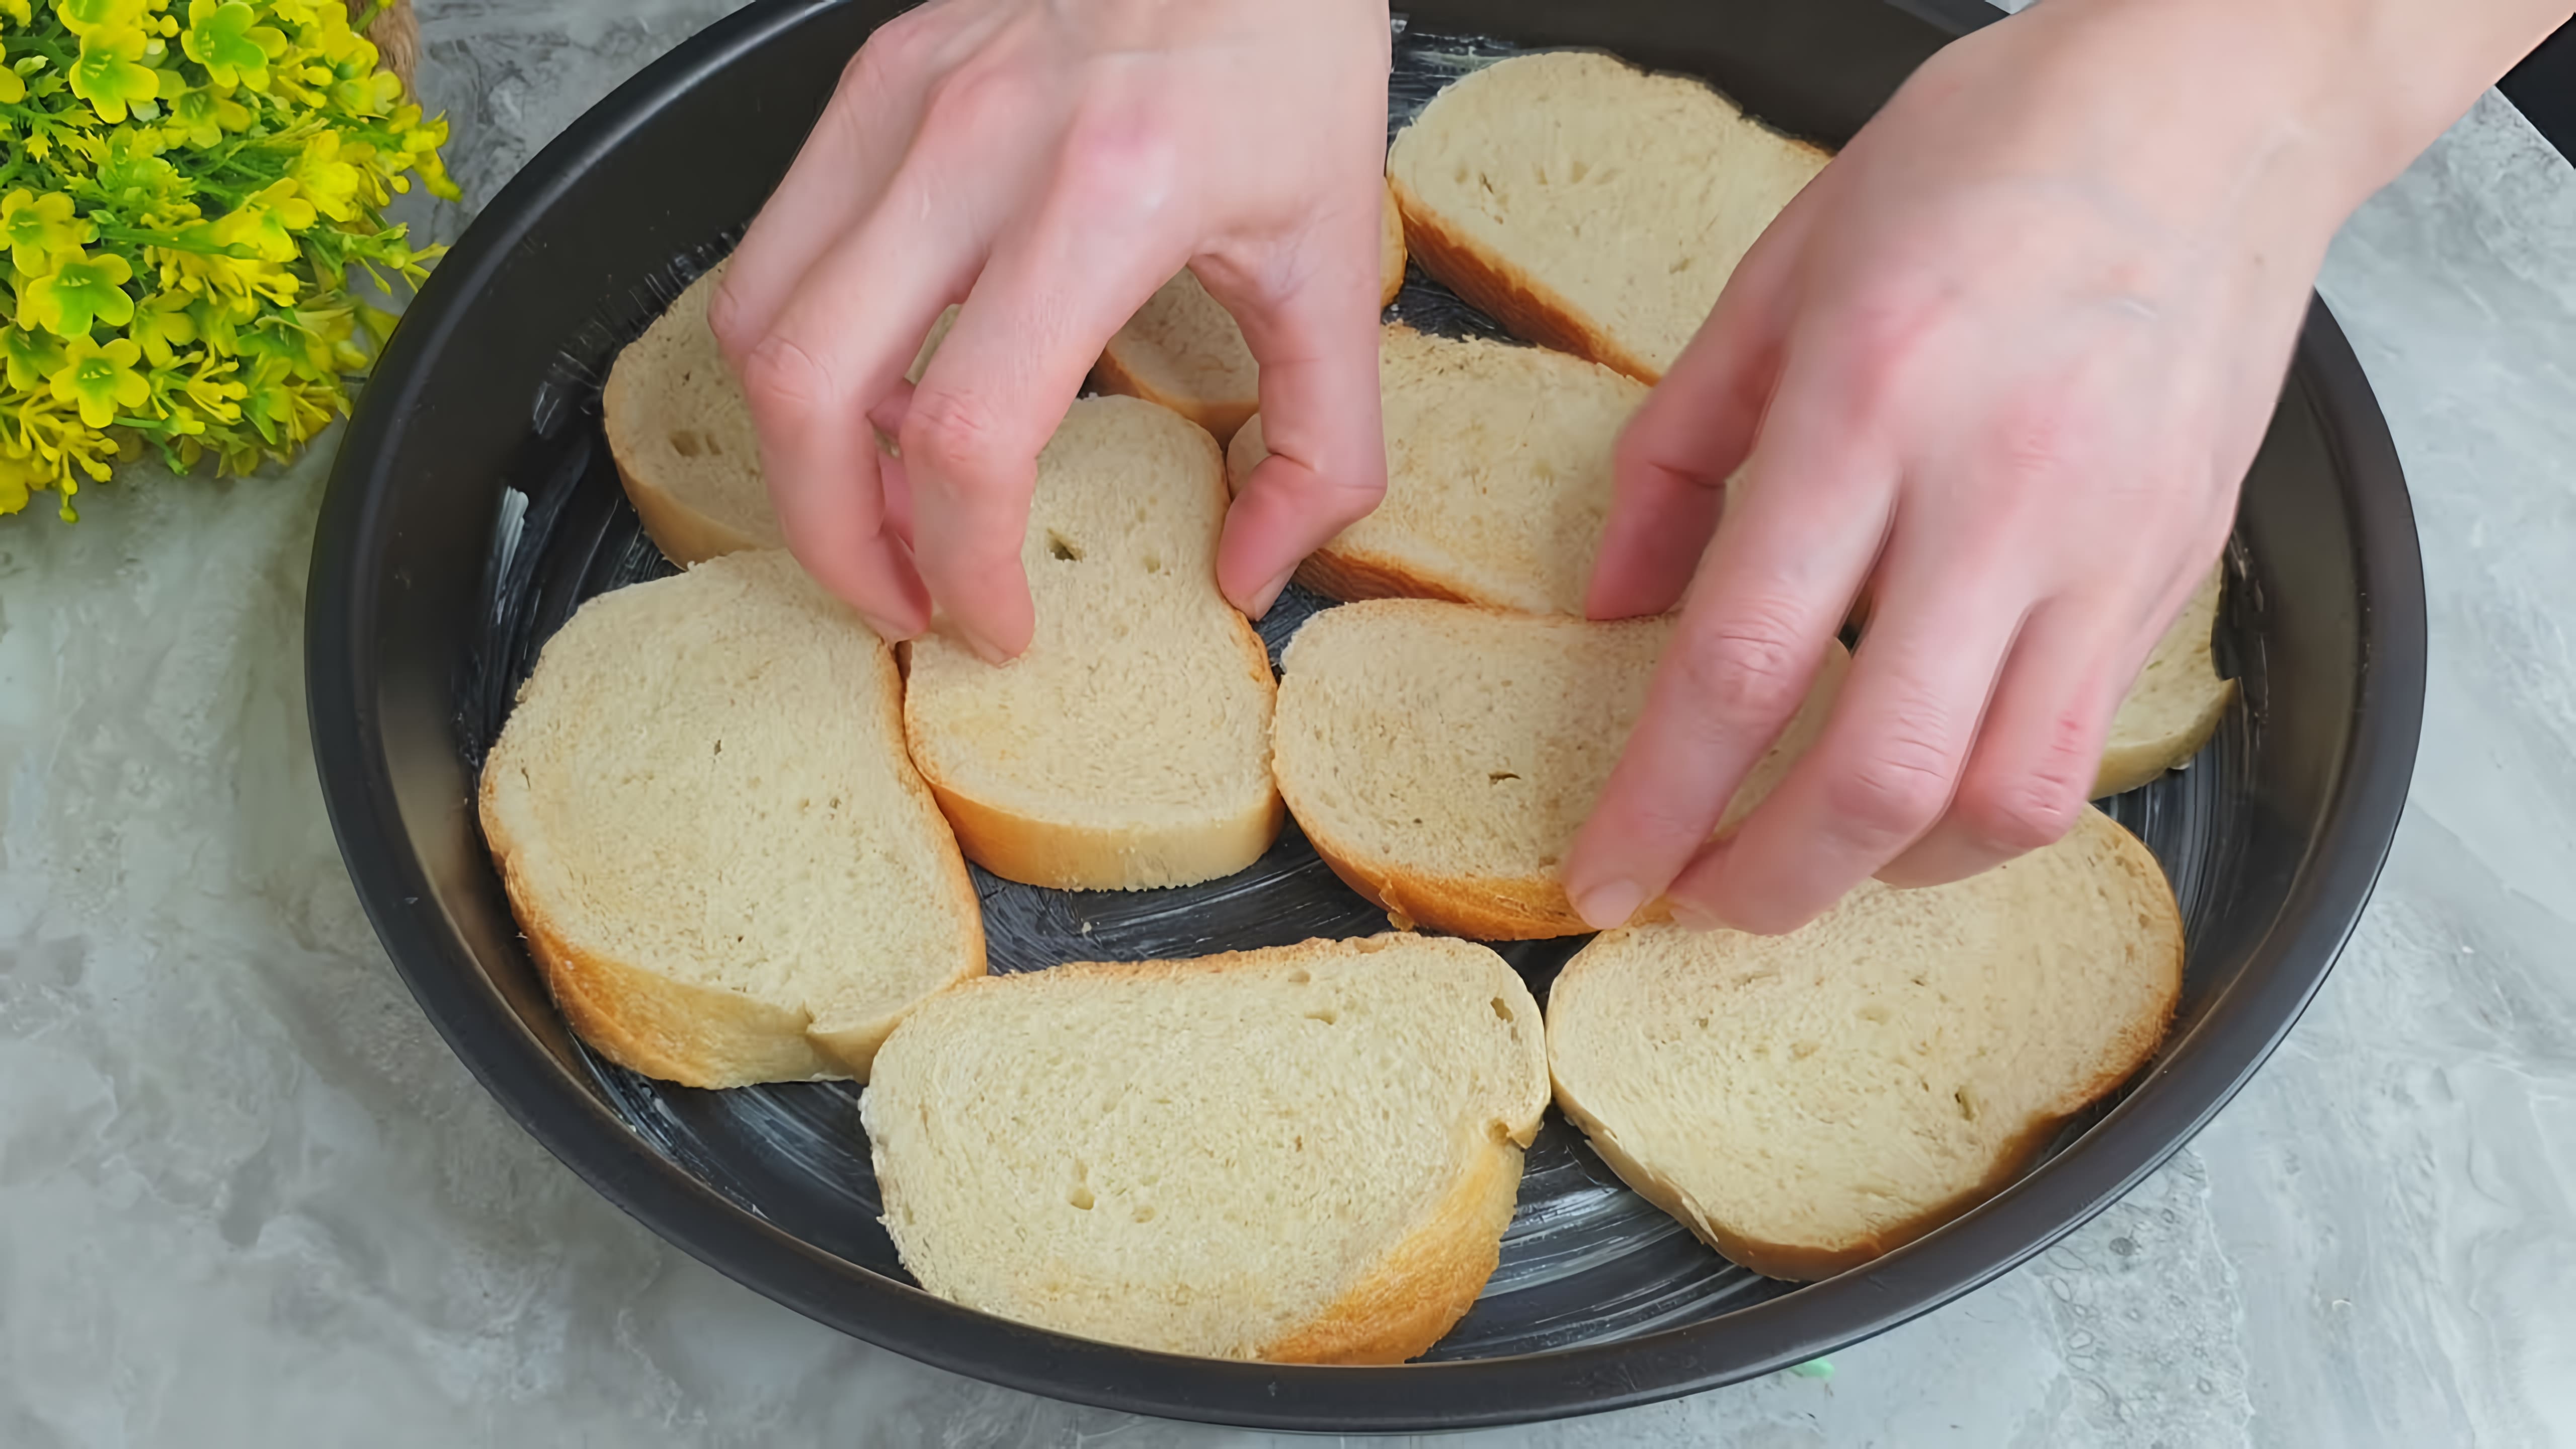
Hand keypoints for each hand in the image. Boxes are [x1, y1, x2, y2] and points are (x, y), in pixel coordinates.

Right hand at [711, 0, 1392, 657]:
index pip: (967, 435)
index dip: (963, 565)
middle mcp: (976, 144)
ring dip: (800, 447)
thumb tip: (1256, 570)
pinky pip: (779, 244)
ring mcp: (903, 101)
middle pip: (806, 387)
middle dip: (836, 537)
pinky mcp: (872, 76)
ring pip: (756, 317)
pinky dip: (806, 346)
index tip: (994, 620)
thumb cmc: (1287, 51)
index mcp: (1105, 197)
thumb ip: (1324, 443)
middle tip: (903, 598)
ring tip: (884, 505)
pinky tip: (888, 384)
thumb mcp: (1338, 257)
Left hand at [1561, 0, 2408, 935]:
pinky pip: (2079, 745)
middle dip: (1767, 883)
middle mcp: (1997, 492)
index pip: (1741, 662)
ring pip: (2002, 798)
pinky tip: (1924, 787)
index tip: (1605, 875)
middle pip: (1877, 775)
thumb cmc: (1992, 156)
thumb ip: (1678, 449)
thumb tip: (1614, 600)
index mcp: (1869, 403)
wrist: (2214, 100)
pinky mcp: (2174, 565)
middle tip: (1698, 903)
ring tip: (1814, 858)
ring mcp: (2106, 541)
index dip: (1658, 803)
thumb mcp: (1782, 269)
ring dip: (1887, 871)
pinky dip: (1986, 807)